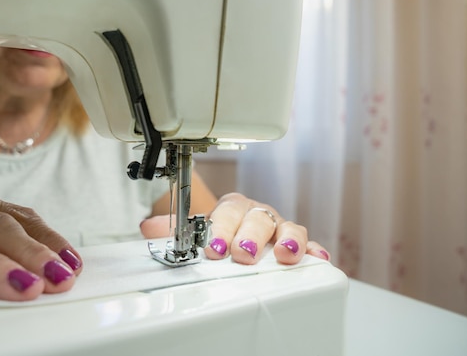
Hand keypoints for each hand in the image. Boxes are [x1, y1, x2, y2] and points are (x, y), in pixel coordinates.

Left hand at [140, 192, 329, 264]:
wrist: (241, 231)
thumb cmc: (222, 230)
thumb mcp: (197, 229)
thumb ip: (174, 230)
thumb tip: (149, 229)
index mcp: (232, 207)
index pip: (227, 212)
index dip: (221, 228)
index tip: (213, 247)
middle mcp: (257, 213)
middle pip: (258, 217)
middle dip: (250, 235)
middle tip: (243, 253)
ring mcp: (279, 227)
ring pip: (287, 226)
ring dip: (287, 240)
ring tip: (284, 254)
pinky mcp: (297, 243)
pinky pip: (310, 243)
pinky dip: (314, 250)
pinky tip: (317, 259)